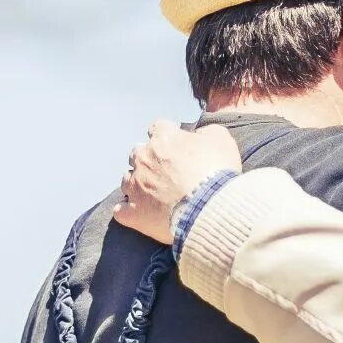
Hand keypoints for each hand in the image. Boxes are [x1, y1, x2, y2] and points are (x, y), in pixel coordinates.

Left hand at [113, 119, 242, 243]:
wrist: (210, 207)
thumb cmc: (217, 172)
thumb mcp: (221, 140)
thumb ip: (207, 132)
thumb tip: (200, 135)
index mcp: (163, 139)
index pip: (158, 128)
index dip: (167, 136)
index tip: (176, 145)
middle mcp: (144, 160)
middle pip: (136, 153)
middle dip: (147, 159)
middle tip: (165, 170)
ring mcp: (136, 187)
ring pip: (126, 180)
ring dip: (136, 184)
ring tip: (151, 193)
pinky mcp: (134, 213)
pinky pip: (121, 212)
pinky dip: (128, 212)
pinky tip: (137, 214)